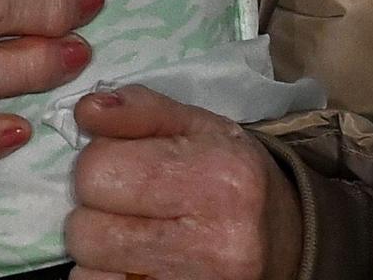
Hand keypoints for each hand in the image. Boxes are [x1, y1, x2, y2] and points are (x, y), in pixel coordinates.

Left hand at [65, 87, 292, 279]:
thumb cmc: (232, 175)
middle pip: (85, 230)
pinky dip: (110, 277)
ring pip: (89, 270)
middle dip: (96, 211)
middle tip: (131, 204)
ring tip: (136, 234)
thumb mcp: (198, 126)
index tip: (125, 165)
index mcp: (215, 175)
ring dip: (102, 250)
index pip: (98, 170)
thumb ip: (140, 110)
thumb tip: (86, 111)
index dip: (99, 162)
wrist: (286, 240)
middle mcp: (212, 239)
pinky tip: (139, 261)